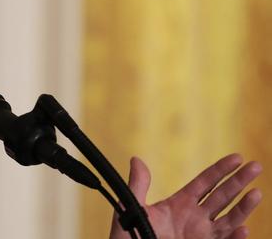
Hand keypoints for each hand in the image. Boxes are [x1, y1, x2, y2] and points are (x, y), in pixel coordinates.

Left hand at [109, 154, 261, 238]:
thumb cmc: (130, 235)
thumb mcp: (132, 208)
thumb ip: (138, 185)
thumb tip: (136, 159)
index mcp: (180, 204)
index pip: (205, 183)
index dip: (221, 170)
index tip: (237, 156)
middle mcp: (195, 218)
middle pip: (223, 196)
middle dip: (240, 181)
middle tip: (256, 166)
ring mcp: (201, 235)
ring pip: (229, 219)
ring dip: (244, 207)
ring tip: (257, 193)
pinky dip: (234, 238)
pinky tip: (243, 229)